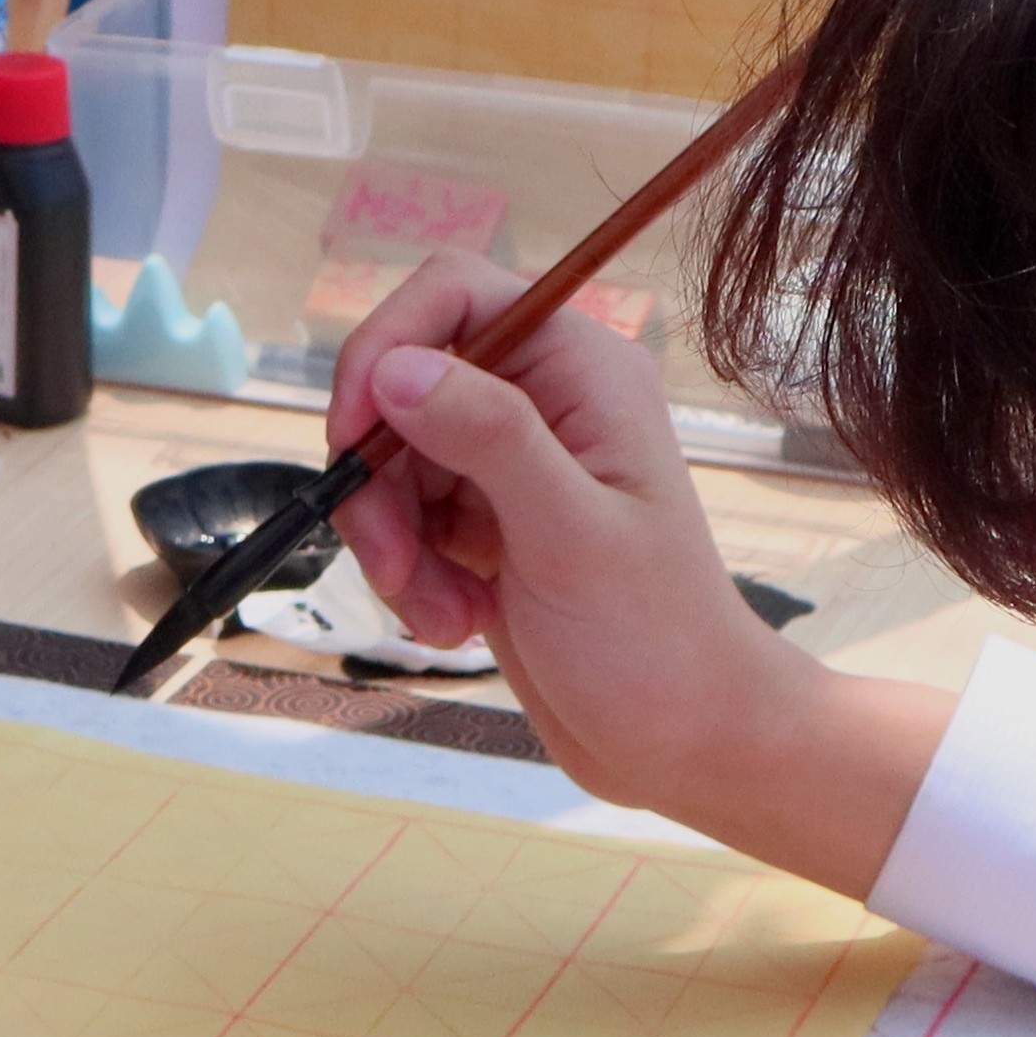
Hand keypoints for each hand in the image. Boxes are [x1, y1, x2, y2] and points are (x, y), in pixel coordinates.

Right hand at [325, 254, 902, 872]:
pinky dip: (409, 574)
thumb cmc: (655, 642)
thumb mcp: (569, 535)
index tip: (353, 436)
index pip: (452, 295)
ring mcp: (510, 465)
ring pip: (391, 461)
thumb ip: (488, 438)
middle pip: (402, 387)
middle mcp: (543, 401)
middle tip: (395, 564)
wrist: (682, 741)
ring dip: (392, 543)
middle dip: (380, 480)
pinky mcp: (485, 523)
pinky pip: (404, 520)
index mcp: (580, 372)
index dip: (385, 348)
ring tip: (440, 614)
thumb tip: (397, 367)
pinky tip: (454, 620)